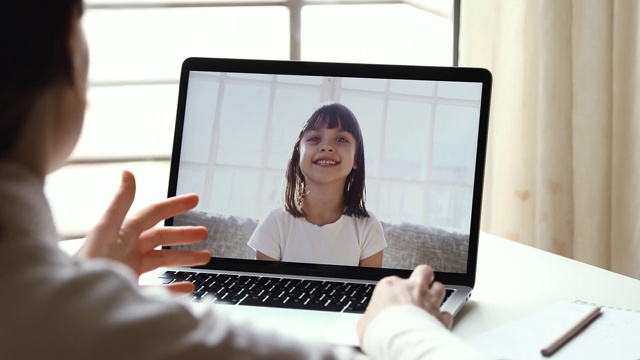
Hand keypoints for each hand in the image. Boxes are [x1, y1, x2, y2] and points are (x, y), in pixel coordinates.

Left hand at [76, 171, 209, 292]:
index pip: (152, 213)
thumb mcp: (105, 230)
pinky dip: (175, 286)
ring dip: (184, 258)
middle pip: (160, 237)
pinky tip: (188, 285)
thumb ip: (120, 203)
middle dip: (183, 234)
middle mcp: (127, 250)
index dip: (173, 205)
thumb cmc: (87, 265)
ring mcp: (130, 270)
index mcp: (123, 233)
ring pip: (163, 260)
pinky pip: (159, 288)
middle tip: (204, 232)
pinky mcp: (131, 290)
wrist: (75, 304)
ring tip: (205, 257)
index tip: (194, 199)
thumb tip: (128, 173)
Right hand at [357, 264, 452, 343]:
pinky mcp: (440, 317)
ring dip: (436, 294)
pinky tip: (437, 322)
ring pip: (439, 287)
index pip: (394, 281)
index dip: (394, 291)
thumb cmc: (381, 331)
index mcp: (391, 286)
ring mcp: (428, 301)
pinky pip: (446, 313)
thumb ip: (370, 318)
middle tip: (419, 286)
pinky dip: (443, 318)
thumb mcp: (364, 324)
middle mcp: (412, 289)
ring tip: (430, 302)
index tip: (390, 302)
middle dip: (423, 277)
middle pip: (423, 271)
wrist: (401, 342)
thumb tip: (368, 325)